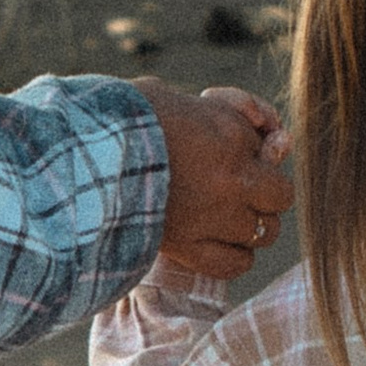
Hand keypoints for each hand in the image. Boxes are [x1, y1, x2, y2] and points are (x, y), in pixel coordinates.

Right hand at [141, 79, 292, 280]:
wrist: (85, 155)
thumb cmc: (136, 119)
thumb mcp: (194, 103)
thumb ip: (240, 114)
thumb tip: (280, 137)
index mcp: (229, 137)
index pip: (273, 150)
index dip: (259, 153)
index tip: (239, 153)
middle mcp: (230, 180)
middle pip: (280, 196)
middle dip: (266, 191)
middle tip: (240, 187)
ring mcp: (212, 218)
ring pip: (265, 232)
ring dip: (254, 223)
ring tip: (230, 216)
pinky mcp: (187, 248)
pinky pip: (237, 262)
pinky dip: (238, 254)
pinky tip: (224, 242)